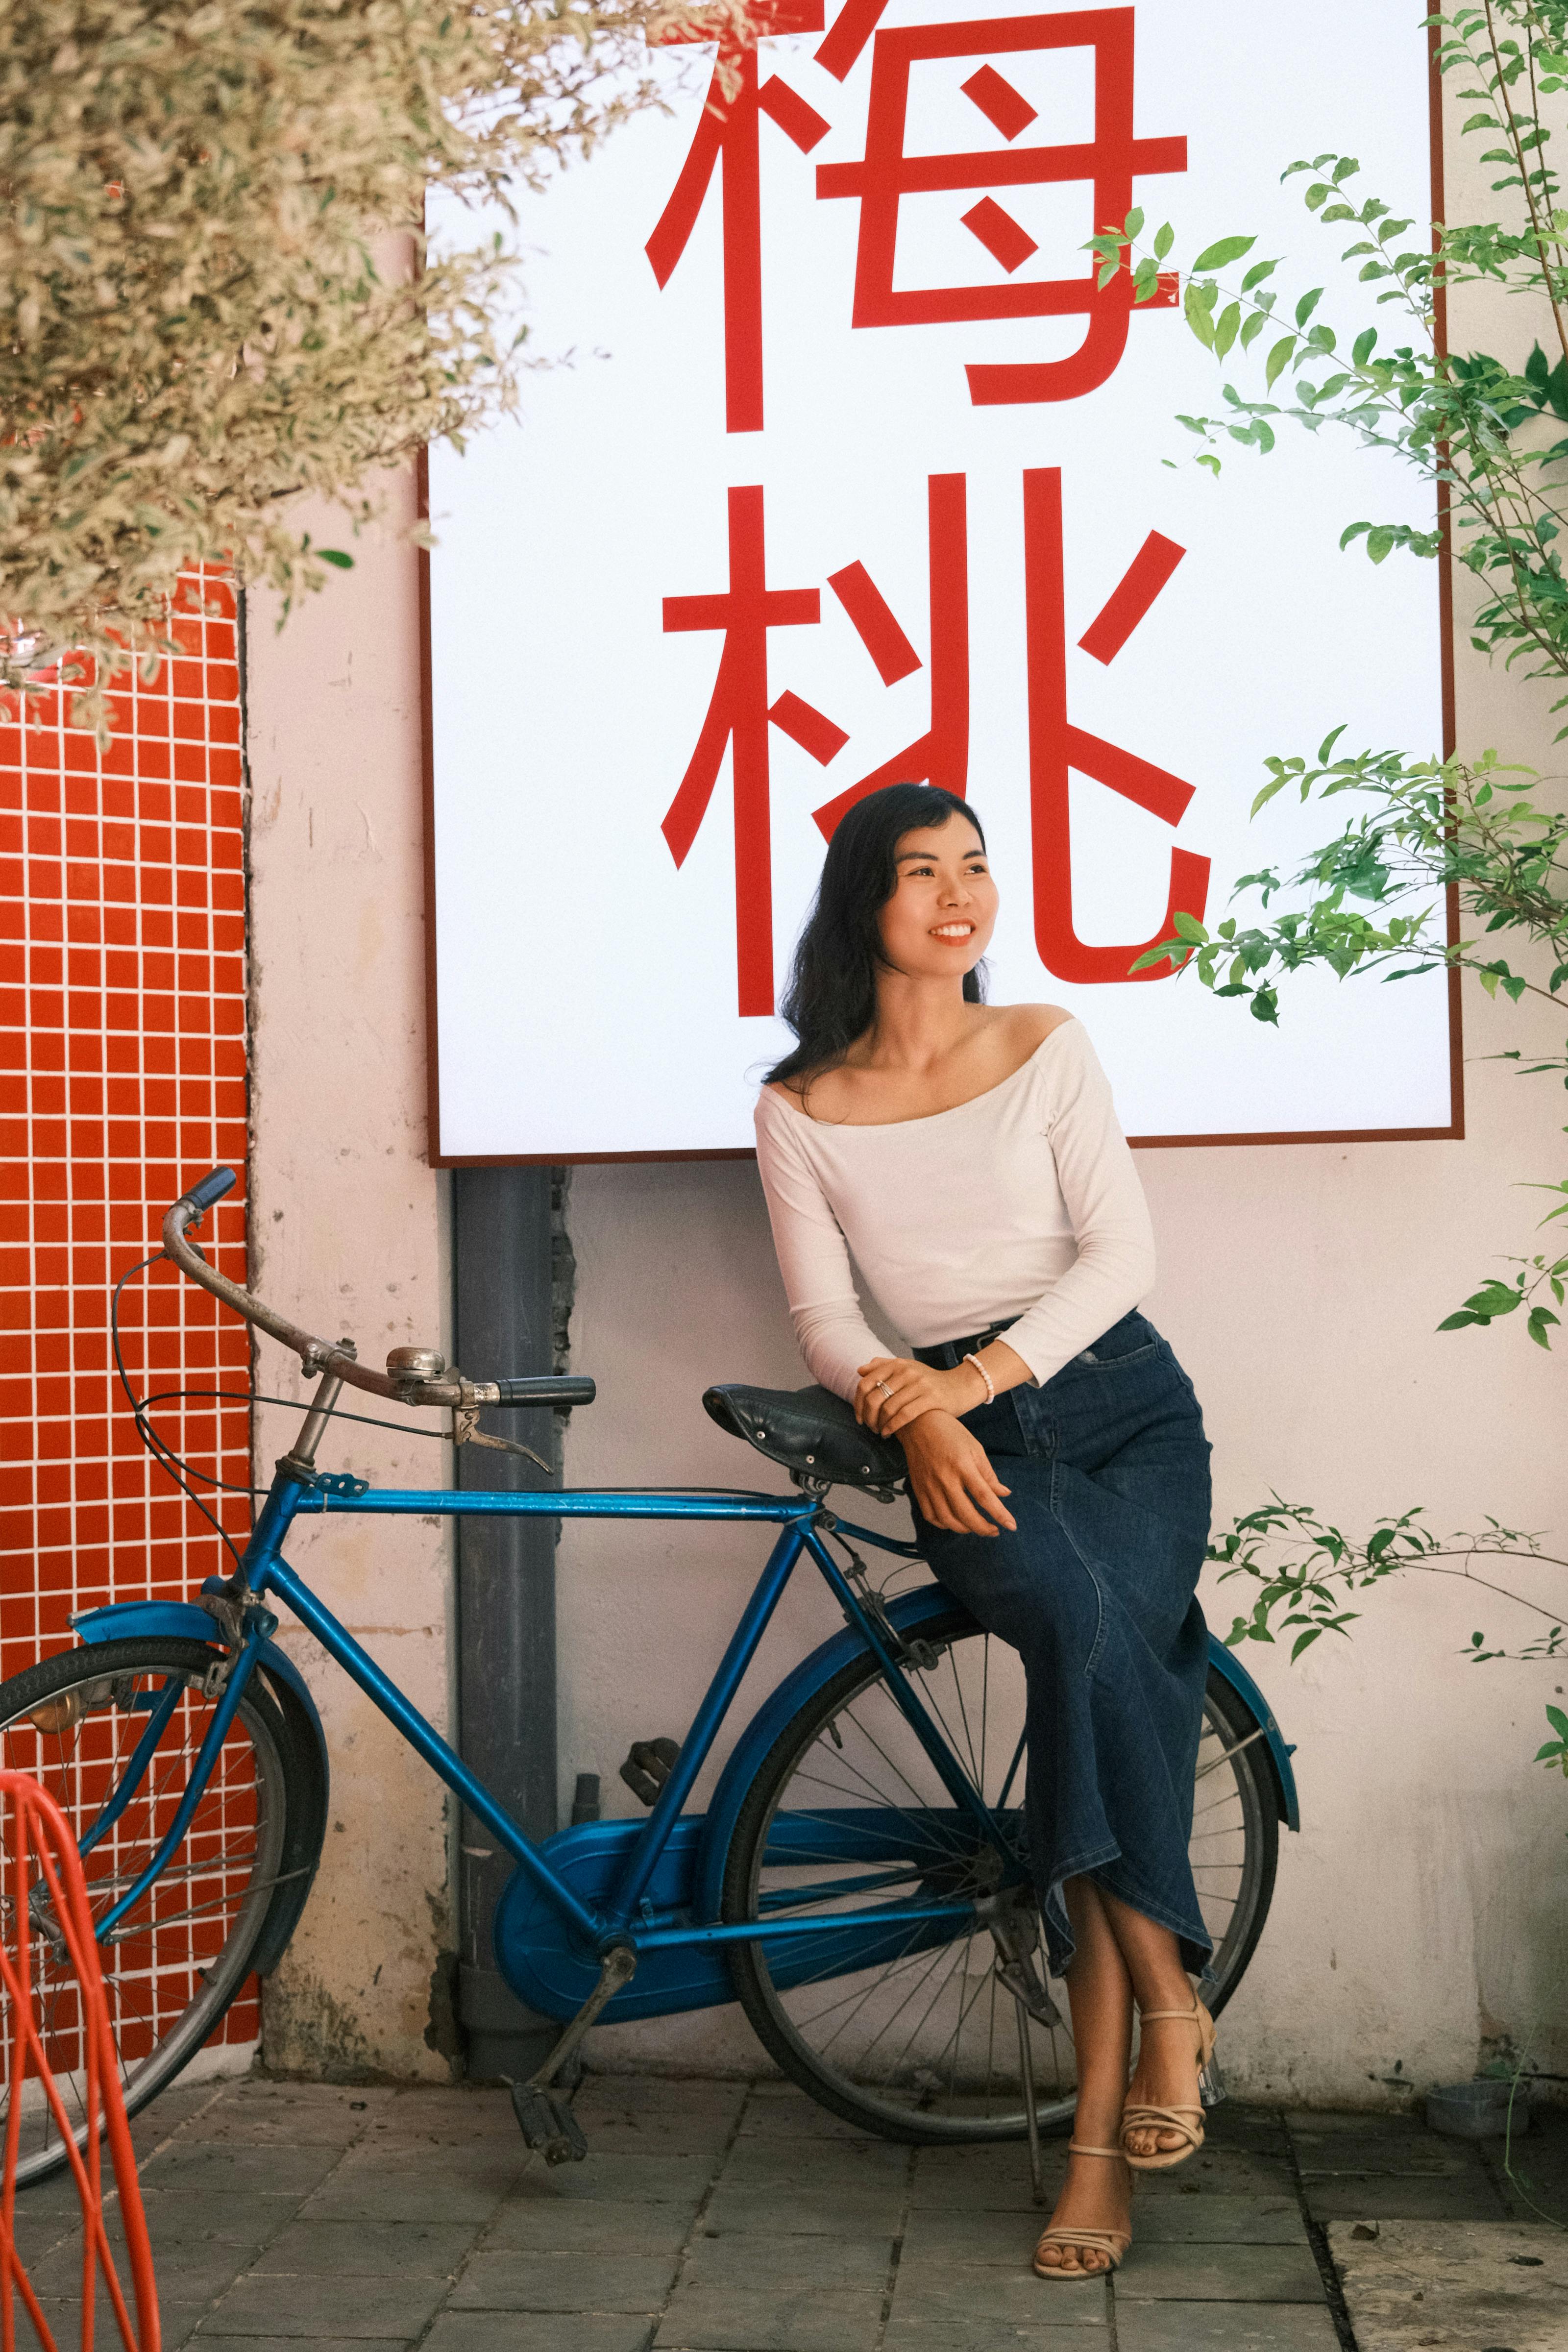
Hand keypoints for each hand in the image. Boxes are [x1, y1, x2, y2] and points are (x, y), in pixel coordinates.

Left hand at [855, 1353, 984, 1437]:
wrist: (960, 1386)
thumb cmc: (929, 1381)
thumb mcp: (907, 1368)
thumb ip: (883, 1366)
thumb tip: (860, 1370)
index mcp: (897, 1364)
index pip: (866, 1383)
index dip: (858, 1403)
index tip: (859, 1417)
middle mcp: (907, 1372)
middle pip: (874, 1397)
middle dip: (868, 1417)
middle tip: (870, 1427)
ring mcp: (919, 1384)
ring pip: (888, 1408)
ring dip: (879, 1424)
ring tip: (880, 1432)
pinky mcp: (931, 1398)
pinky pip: (904, 1415)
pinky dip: (892, 1426)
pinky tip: (889, 1433)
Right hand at [900, 1413, 1015, 1536]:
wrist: (918, 1423)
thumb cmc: (950, 1433)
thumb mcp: (975, 1448)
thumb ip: (989, 1474)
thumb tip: (1004, 1494)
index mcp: (963, 1465)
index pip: (984, 1496)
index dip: (1000, 1514)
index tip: (1011, 1526)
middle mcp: (945, 1478)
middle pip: (966, 1514)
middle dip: (983, 1528)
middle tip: (994, 1531)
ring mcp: (929, 1486)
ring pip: (947, 1520)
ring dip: (965, 1529)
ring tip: (975, 1527)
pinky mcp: (918, 1489)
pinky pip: (930, 1515)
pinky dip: (944, 1524)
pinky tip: (954, 1522)